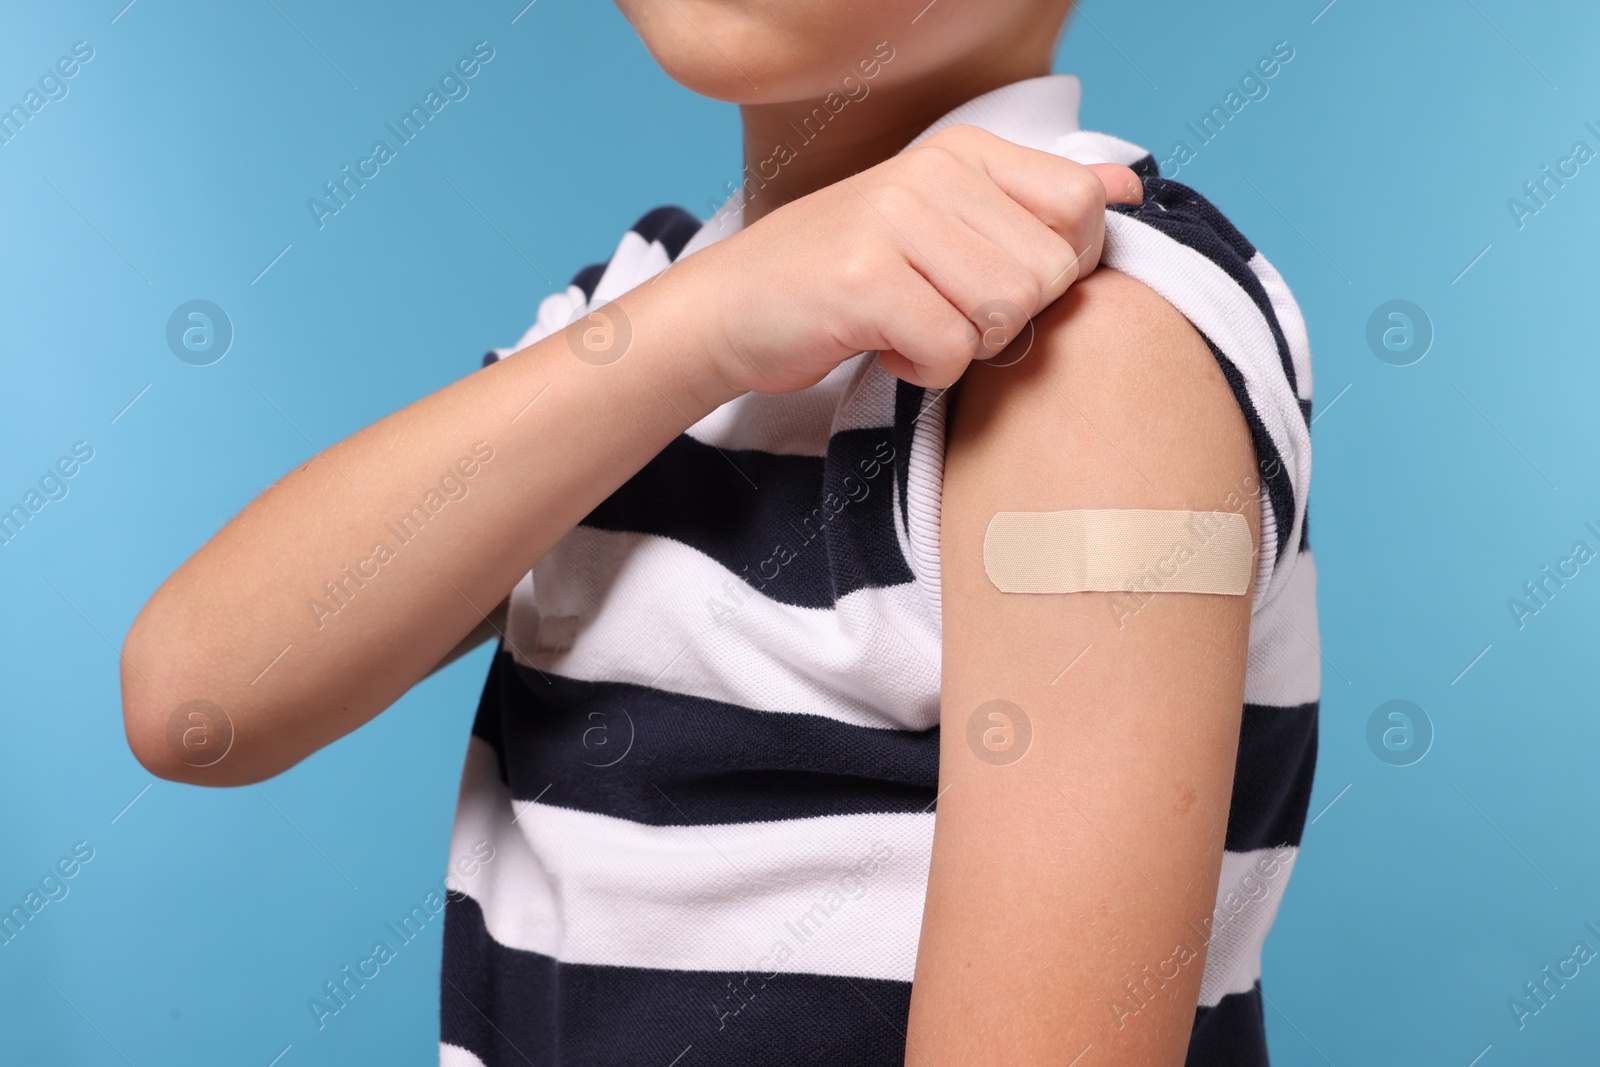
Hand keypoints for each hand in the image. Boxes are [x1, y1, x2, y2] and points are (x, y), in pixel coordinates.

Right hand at [689, 122, 1142, 394]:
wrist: (731, 309)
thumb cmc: (844, 278)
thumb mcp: (944, 223)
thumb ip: (1035, 203)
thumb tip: (1128, 186)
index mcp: (962, 152)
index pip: (1082, 206)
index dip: (1061, 267)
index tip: (998, 283)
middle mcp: (932, 173)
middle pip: (1051, 272)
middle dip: (1008, 317)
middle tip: (944, 311)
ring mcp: (895, 221)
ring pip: (1008, 313)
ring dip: (966, 345)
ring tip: (914, 327)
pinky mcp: (864, 281)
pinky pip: (951, 350)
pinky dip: (924, 370)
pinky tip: (886, 347)